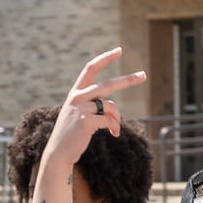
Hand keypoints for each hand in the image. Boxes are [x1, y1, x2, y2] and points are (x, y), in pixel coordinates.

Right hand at [44, 49, 146, 165]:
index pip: (91, 68)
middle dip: (127, 80)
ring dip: (117, 119)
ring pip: (111, 106)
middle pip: (108, 85)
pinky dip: (114, 127)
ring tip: (115, 129)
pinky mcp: (86, 122)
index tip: (119, 50)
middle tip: (143, 75)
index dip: (105, 58)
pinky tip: (113, 134)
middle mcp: (78, 97)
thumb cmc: (72, 135)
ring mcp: (81, 109)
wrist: (58, 152)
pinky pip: (109, 121)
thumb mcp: (81, 115)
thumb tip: (115, 111)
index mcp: (76, 92)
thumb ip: (95, 107)